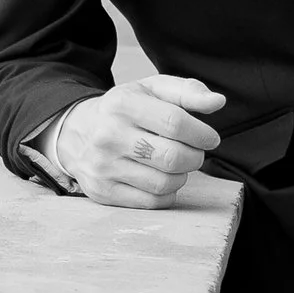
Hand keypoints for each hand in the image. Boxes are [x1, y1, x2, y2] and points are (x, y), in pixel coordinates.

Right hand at [40, 76, 224, 206]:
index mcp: (122, 104)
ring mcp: (103, 167)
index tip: (209, 138)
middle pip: (172, 157)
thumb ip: (187, 91)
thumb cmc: (125, 110)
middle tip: (194, 152)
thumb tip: (217, 102)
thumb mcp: (152, 90)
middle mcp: (108, 136)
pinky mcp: (103, 192)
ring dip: (182, 176)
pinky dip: (168, 193)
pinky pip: (152, 202)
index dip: (202, 133)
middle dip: (195, 157)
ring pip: (165, 183)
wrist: (76, 132)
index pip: (175, 122)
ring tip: (177, 164)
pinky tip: (163, 178)